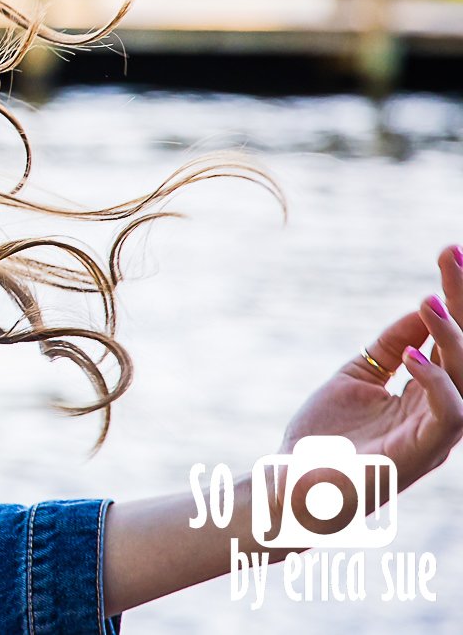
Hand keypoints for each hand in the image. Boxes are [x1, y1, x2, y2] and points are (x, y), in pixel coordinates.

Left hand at [277, 244, 462, 496]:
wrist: (291, 487)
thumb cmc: (325, 437)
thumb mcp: (357, 376)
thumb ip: (390, 345)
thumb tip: (426, 305)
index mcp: (430, 395)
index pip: (453, 340)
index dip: (457, 298)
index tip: (450, 252)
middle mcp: (440, 414)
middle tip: (450, 255)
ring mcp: (433, 437)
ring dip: (452, 339)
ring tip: (430, 300)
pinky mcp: (417, 456)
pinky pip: (445, 417)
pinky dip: (434, 382)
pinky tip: (412, 355)